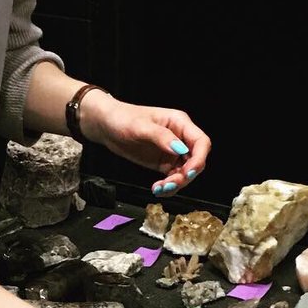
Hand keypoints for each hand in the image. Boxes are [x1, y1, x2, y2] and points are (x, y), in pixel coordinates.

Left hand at [80, 92, 208, 195]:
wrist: (106, 125)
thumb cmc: (123, 118)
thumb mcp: (141, 126)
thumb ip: (161, 137)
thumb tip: (180, 150)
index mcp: (180, 123)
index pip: (201, 142)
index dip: (199, 158)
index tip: (189, 172)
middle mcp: (180, 138)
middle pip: (196, 160)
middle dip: (186, 175)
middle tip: (170, 183)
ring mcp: (172, 151)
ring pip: (185, 172)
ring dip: (176, 183)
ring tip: (160, 188)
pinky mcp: (163, 162)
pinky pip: (172, 177)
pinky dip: (168, 186)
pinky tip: (157, 188)